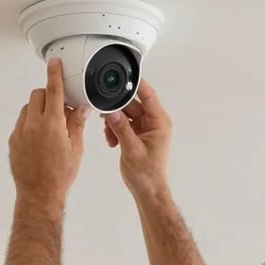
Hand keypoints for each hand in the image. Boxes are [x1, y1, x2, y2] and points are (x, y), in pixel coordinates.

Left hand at [9, 59, 89, 209]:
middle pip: (38, 95)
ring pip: (28, 109)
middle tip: (60, 110)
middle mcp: (33, 124)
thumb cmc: (59, 176)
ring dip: (39, 110)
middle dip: (48, 97)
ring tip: (50, 127)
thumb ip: (76, 124)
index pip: (53, 90)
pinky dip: (31, 124)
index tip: (54, 64)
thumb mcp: (75, 149)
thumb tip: (80, 109)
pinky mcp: (13, 141)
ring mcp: (20, 132)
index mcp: (52, 124)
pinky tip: (40, 139)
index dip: (54, 74)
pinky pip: (21, 123)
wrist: (39, 194)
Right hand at [102, 79, 171, 197]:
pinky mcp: (137, 135)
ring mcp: (145, 129)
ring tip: (110, 134)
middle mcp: (153, 123)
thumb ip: (121, 129)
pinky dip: (115, 129)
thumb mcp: (132, 149)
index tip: (125, 75)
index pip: (148, 95)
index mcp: (159, 123)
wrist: (147, 190)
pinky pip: (124, 124)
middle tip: (106, 114)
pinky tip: (112, 139)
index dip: (137, 84)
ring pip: (126, 114)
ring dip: (115, 122)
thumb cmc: (147, 175)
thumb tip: (112, 112)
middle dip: (118, 109)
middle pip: (133, 104)